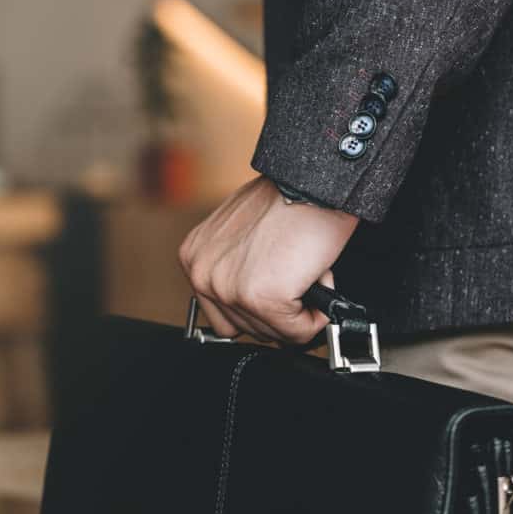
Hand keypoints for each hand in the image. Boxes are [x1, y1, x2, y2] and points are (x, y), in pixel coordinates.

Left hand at [178, 177, 358, 343]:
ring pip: (272, 332)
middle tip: (295, 276)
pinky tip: (316, 278)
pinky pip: (297, 331)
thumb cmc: (288, 199)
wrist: (313, 181)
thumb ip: (234, 269)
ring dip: (299, 308)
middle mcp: (203, 276)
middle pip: (246, 328)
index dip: (257, 308)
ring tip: (304, 270)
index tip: (276, 289)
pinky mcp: (259, 298)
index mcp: (195, 259)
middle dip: (280, 310)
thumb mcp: (240, 234)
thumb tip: (248, 304)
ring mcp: (227, 289)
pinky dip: (317, 314)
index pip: (221, 315)